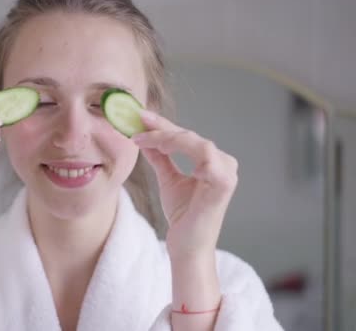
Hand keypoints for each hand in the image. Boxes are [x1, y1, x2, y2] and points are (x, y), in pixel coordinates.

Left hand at [131, 109, 237, 260]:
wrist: (187, 246)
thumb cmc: (183, 215)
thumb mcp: (168, 179)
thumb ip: (160, 157)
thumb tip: (144, 136)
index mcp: (212, 161)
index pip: (185, 137)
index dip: (163, 125)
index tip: (140, 117)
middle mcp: (222, 164)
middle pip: (190, 136)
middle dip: (161, 129)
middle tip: (138, 125)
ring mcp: (226, 173)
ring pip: (197, 142)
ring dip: (169, 138)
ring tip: (147, 141)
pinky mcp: (223, 184)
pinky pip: (206, 158)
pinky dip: (186, 150)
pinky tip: (165, 150)